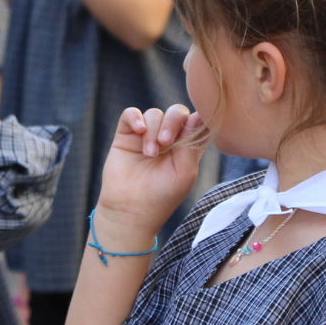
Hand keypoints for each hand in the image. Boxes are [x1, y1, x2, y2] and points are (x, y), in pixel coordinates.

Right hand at [93, 106, 205, 244]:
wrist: (130, 210)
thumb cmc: (162, 196)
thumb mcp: (185, 172)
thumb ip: (192, 143)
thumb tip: (199, 115)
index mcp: (187, 147)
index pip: (197, 121)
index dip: (197, 117)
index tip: (194, 125)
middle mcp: (168, 139)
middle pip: (177, 113)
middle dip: (173, 122)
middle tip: (166, 142)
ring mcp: (146, 136)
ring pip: (155, 114)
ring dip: (153, 130)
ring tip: (150, 154)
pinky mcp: (126, 136)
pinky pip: (130, 113)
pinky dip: (135, 117)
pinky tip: (139, 131)